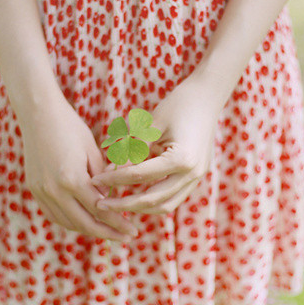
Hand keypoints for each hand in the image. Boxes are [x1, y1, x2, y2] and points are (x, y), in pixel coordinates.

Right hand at [18, 95, 137, 240]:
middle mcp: (54, 190)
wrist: (38, 113)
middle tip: (125, 237)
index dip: (118, 223)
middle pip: (84, 223)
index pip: (101, 211)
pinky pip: (53, 214)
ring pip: (67, 222)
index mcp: (73, 179)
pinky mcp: (34, 188)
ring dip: (88, 229)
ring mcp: (41, 191)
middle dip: (107, 233)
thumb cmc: (71, 127)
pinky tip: (84, 221)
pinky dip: (69, 221)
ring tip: (106, 230)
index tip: (133, 230)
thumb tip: (110, 201)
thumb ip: (103, 180)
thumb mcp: (93, 152)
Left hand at [91, 70, 222, 214]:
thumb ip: (132, 151)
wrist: (208, 96)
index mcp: (181, 159)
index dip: (114, 179)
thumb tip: (110, 173)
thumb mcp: (151, 126)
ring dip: (140, 208)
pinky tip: (135, 197)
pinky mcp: (196, 176)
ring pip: (165, 205)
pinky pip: (173, 197)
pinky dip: (154, 201)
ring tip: (117, 205)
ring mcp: (197, 177)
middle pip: (153, 200)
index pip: (139, 175)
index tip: (94, 180)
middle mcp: (192, 173)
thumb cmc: (178, 104)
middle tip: (101, 205)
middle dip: (125, 204)